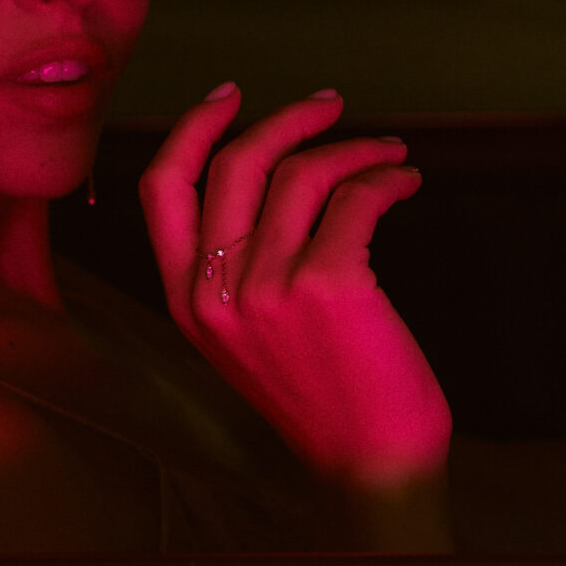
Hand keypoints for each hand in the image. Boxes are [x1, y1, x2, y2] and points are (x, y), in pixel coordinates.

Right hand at [139, 85, 451, 500]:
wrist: (370, 469)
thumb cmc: (321, 403)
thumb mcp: (244, 342)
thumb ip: (234, 275)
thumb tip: (266, 183)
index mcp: (185, 302)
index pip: (162, 187)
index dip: (194, 128)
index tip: (230, 95)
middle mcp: (216, 291)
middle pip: (235, 161)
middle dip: (286, 118)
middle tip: (329, 106)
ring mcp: (270, 288)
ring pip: (303, 171)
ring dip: (353, 147)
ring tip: (386, 153)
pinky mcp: (332, 285)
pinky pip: (357, 198)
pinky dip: (386, 178)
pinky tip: (403, 183)